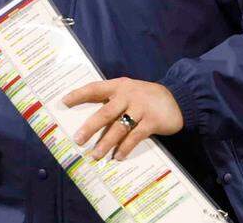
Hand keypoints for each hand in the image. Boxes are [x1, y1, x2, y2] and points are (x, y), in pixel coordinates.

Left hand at [62, 78, 183, 161]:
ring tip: (96, 155)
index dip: (79, 94)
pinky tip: (118, 156)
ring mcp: (141, 108)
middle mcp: (128, 95)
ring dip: (106, 143)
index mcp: (119, 85)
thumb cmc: (146, 97)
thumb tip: (90, 121)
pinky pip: (135, 137)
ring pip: (119, 128)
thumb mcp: (129, 92)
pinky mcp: (152, 121)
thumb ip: (113, 100)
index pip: (95, 88)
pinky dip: (125, 148)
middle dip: (90, 128)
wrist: (178, 98)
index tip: (64, 102)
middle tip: (78, 139)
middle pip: (105, 112)